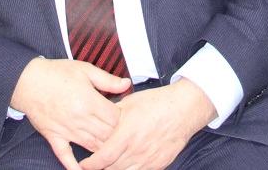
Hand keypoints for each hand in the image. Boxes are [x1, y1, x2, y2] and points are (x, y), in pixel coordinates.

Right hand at [10, 57, 128, 169]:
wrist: (28, 80)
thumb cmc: (56, 73)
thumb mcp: (85, 69)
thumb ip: (107, 80)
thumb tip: (127, 84)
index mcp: (89, 101)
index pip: (115, 118)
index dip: (124, 119)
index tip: (126, 117)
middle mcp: (80, 118)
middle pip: (107, 135)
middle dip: (117, 136)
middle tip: (123, 135)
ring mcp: (67, 130)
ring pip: (91, 146)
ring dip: (103, 151)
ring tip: (112, 152)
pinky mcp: (54, 136)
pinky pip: (65, 155)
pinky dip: (73, 165)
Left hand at [79, 78, 215, 169]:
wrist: (184, 109)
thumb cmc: (157, 103)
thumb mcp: (129, 104)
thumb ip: (111, 116)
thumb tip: (96, 121)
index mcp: (127, 134)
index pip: (103, 158)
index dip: (90, 164)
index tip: (83, 163)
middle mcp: (137, 150)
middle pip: (111, 168)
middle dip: (100, 166)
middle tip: (95, 161)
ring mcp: (149, 159)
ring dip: (114, 169)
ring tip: (110, 162)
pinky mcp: (159, 164)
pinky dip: (130, 169)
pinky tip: (127, 161)